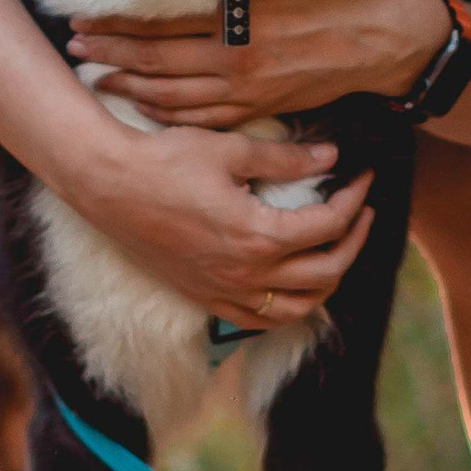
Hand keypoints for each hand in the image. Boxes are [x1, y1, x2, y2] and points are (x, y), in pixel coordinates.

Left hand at [67, 0, 451, 127]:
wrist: (388, 42)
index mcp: (238, 19)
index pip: (160, 25)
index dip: (117, 26)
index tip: (83, 20)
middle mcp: (235, 60)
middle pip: (156, 65)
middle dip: (111, 59)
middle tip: (75, 52)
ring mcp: (247, 92)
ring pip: (174, 98)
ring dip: (131, 90)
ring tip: (96, 81)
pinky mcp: (262, 109)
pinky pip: (204, 120)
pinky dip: (169, 116)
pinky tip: (148, 110)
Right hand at [67, 117, 376, 330]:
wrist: (108, 184)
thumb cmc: (165, 160)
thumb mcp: (230, 150)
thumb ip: (285, 159)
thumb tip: (330, 156)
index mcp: (259, 236)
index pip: (330, 225)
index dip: (354, 199)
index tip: (362, 178)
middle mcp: (247, 274)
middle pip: (326, 272)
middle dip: (354, 241)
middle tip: (361, 212)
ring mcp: (225, 291)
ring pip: (298, 307)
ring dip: (328, 281)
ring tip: (336, 250)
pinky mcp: (204, 297)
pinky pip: (260, 320)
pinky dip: (288, 307)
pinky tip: (293, 285)